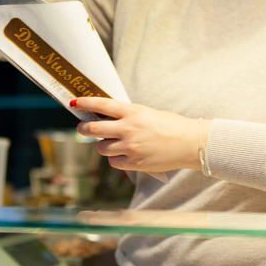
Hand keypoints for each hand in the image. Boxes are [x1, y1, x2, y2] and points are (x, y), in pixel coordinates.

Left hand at [73, 97, 210, 173]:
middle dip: (84, 128)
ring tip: (112, 142)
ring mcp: (130, 147)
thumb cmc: (171, 125)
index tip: (75, 103)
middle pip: (93, 129)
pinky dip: (116, 158)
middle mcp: (129, 129)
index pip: (102, 105)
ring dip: (103, 145)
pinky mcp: (134, 163)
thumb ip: (128, 115)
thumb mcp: (148, 113)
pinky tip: (125, 154)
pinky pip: (113, 161)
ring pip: (101, 147)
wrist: (190, 143)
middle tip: (83, 127)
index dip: (86, 103)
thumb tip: (106, 117)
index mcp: (133, 112)